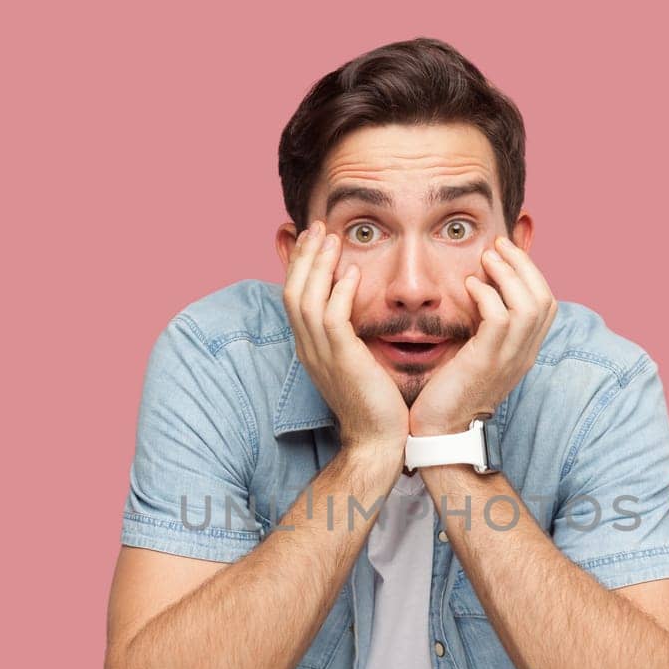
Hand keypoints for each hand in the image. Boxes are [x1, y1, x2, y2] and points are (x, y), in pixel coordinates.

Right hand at [282, 220, 408, 455]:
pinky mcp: (341, 360)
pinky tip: (351, 272)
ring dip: (319, 265)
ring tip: (332, 238)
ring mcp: (321, 355)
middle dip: (304, 256)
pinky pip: (332, 318)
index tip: (314, 239)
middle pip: (292, 291)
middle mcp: (308, 348)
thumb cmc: (373, 404)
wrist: (376, 441)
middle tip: (318, 226)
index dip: (300, 265)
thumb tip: (356, 308)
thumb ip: (349, 335)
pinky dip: (339, 292)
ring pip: (307, 299)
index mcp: (309, 348)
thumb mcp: (354, 363)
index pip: (294, 297)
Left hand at [408, 235, 556, 434]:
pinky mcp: (487, 362)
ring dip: (508, 274)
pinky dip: (486, 295)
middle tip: (498, 246)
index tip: (505, 254)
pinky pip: (500, 319)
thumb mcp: (476, 355)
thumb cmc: (450, 393)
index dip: (530, 273)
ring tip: (486, 258)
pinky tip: (469, 286)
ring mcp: (508, 359)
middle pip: (544, 299)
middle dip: (523, 265)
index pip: (545, 304)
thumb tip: (479, 291)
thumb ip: (485, 329)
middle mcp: (523, 355)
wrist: (440, 432)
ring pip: (528, 305)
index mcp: (524, 352)